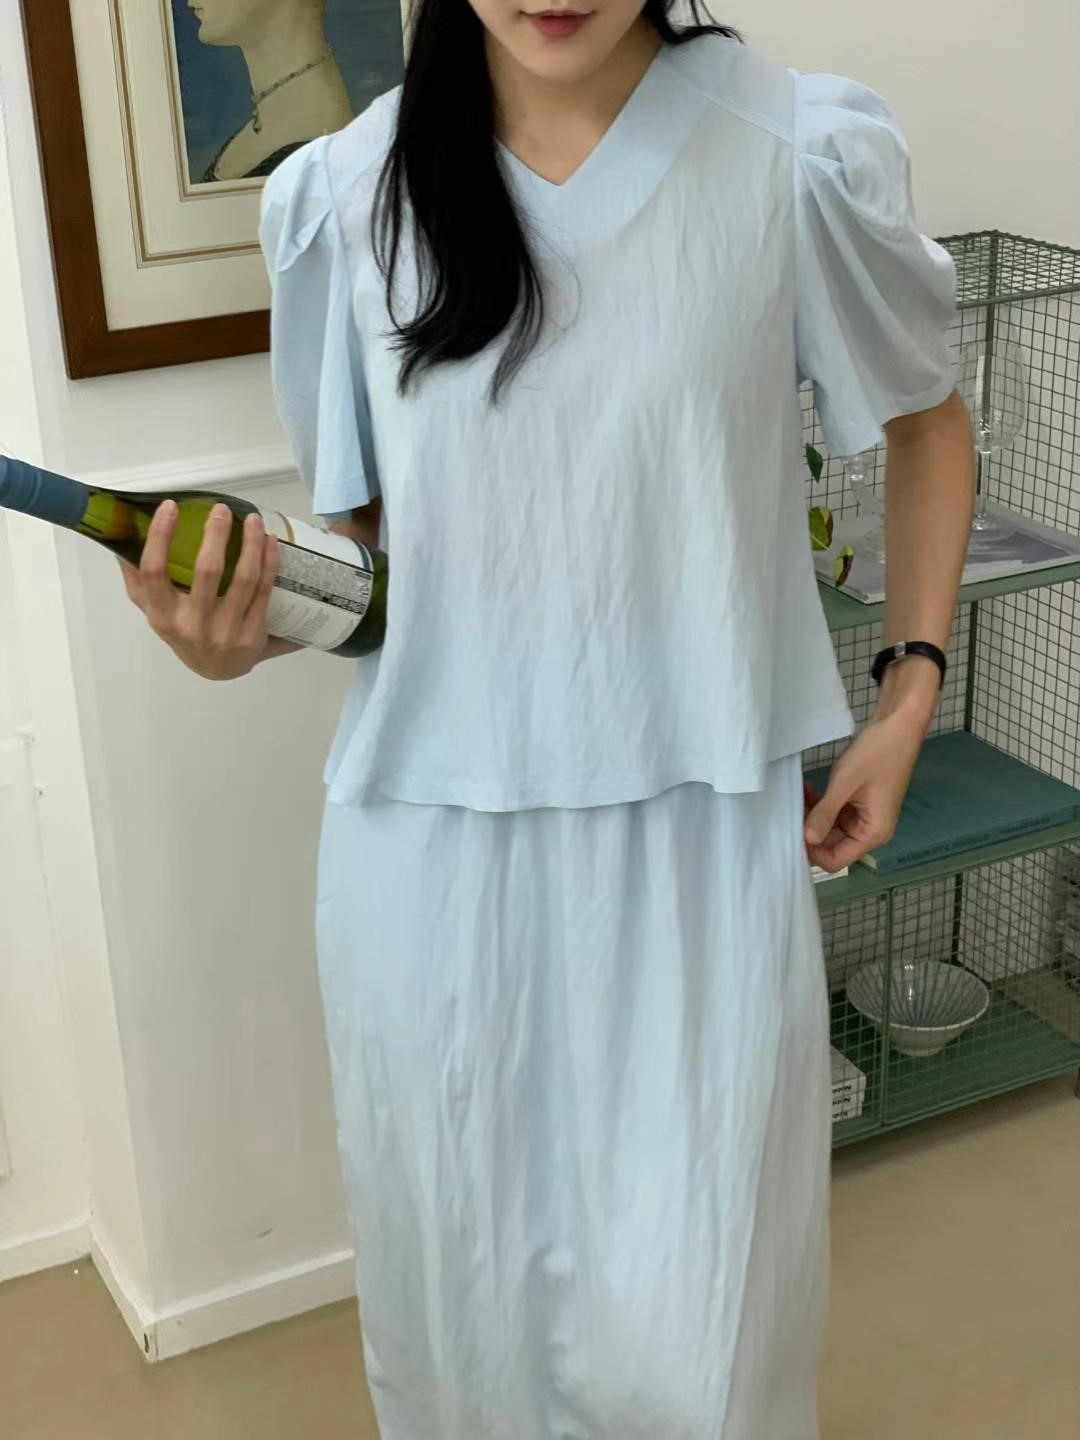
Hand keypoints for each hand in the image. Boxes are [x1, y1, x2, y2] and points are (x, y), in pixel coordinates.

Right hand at [120, 501, 280, 680]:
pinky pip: (264, 590)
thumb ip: (138, 579)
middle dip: (216, 535)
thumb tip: (121, 539)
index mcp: (163, 616)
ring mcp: (226, 631)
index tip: (170, 507)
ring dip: (251, 544)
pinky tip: (269, 542)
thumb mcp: (155, 611)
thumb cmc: (184, 631)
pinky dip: (269, 562)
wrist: (219, 671)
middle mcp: (193, 625)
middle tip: (221, 510)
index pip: (155, 572)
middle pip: (207, 572)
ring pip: (243, 579)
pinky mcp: (253, 633)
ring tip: (252, 519)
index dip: (160, 537)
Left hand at [804, 712, 925, 872]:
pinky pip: (834, 813)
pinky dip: (820, 804)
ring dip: (812, 815)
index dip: (812, 851)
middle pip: (830, 845)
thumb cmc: (876, 754)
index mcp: (872, 834)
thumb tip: (806, 839)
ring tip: (800, 794)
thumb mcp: (845, 784)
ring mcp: (863, 817)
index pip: (835, 861)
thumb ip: (825, 813)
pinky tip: (809, 788)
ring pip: (829, 828)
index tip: (792, 831)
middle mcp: (869, 831)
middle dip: (809, 830)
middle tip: (790, 809)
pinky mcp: (858, 803)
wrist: (897, 726)